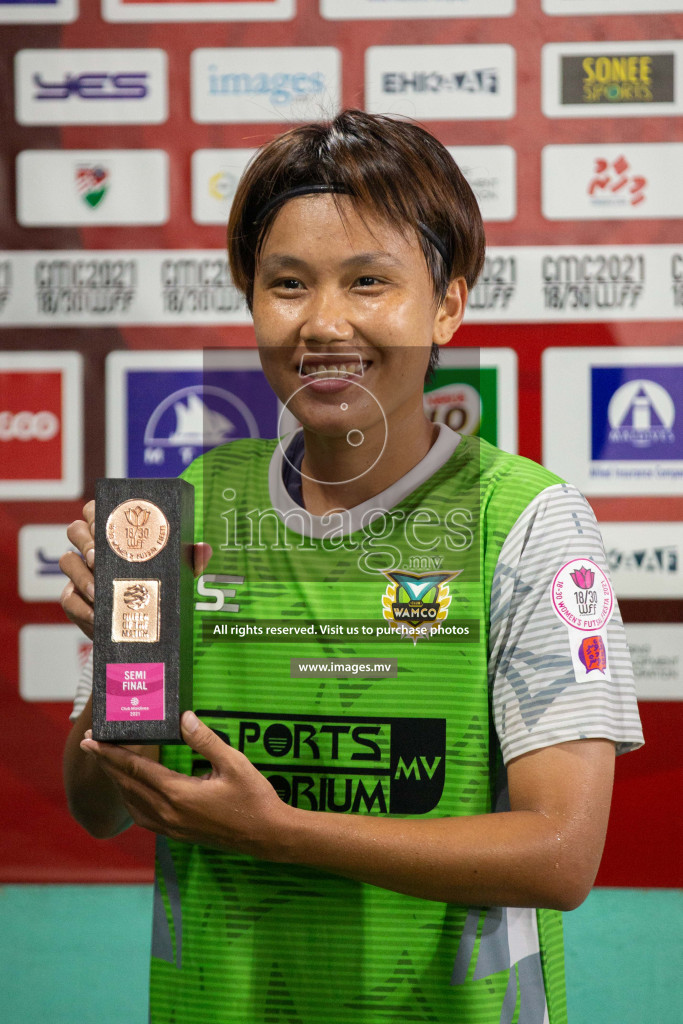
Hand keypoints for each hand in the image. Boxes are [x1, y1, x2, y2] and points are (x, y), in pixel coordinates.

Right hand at [59, 499, 211, 639]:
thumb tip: (204, 549)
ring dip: (81, 574)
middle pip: (76, 530)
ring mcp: (82, 574)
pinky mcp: (76, 601)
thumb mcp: (178, 574)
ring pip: (68, 561)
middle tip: (99, 558)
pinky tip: (96, 613)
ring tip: (98, 589)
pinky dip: (81, 606)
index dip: (96, 513)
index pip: (96, 511)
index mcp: (115, 535)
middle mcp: (94, 550)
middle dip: (86, 541)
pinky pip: (69, 599)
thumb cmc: (161, 591)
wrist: (146, 631)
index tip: (106, 525)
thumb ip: (190, 560)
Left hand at [79, 711, 291, 857]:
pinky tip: (133, 792)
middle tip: (91, 745)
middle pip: (127, 785)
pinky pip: (144, 817)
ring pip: (132, 804)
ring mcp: (172, 827)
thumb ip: (206, 740)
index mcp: (179, 794)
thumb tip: (184, 718)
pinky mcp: (178, 834)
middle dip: (107, 764)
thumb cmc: (254, 797)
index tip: (91, 740)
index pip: (136, 769)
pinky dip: (131, 800)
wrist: (267, 836)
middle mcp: (169, 813)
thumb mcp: (234, 762)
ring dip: (117, 783)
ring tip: (109, 764)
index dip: (111, 753)